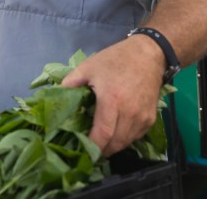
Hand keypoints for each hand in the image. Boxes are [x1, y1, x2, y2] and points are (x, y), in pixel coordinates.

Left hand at [62, 38, 163, 156]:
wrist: (148, 54)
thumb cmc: (115, 60)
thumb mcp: (88, 67)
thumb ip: (70, 83)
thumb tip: (55, 97)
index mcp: (112, 101)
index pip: (103, 134)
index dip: (92, 146)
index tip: (81, 150)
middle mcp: (130, 113)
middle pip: (115, 143)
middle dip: (101, 150)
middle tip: (87, 149)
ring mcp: (143, 117)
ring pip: (126, 143)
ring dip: (112, 146)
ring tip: (99, 143)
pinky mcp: (151, 119)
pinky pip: (136, 137)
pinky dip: (124, 139)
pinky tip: (114, 133)